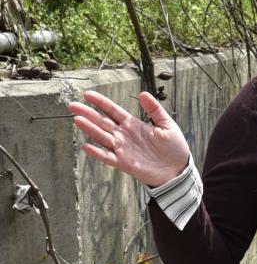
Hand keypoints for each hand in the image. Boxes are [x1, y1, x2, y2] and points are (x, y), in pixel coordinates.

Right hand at [67, 90, 190, 187]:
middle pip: (102, 122)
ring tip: (77, 120)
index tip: (87, 94)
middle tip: (72, 105)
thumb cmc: (173, 147)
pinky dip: (97, 152)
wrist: (178, 169)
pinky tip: (86, 145)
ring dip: (90, 129)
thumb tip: (143, 93)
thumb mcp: (167, 125)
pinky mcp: (124, 163)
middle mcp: (124, 135)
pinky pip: (108, 157)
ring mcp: (123, 149)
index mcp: (133, 124)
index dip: (101, 102)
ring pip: (102, 137)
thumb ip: (155, 110)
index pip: (113, 111)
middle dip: (87, 113)